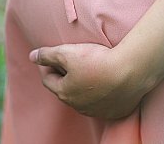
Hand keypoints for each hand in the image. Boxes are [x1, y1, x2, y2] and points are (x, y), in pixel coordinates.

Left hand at [29, 43, 155, 118]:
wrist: (131, 71)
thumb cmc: (97, 61)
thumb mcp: (67, 52)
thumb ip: (47, 54)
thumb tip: (32, 56)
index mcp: (65, 93)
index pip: (49, 80)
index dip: (48, 66)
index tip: (52, 57)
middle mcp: (79, 106)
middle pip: (66, 90)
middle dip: (66, 76)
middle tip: (72, 61)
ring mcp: (98, 111)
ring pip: (85, 98)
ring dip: (85, 86)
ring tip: (92, 70)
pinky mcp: (115, 111)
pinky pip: (104, 103)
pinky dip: (103, 93)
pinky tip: (108, 81)